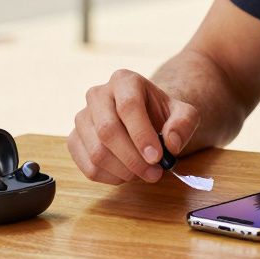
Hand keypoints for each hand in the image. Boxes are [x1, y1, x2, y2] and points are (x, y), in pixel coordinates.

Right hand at [67, 69, 199, 184]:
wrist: (145, 117)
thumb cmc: (162, 114)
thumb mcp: (184, 113)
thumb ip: (184, 124)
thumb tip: (171, 143)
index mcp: (124, 80)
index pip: (128, 106)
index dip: (142, 134)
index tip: (157, 157)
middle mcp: (98, 94)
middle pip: (108, 130)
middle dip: (133, 158)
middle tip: (154, 173)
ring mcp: (82, 117)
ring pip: (97, 152)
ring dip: (124, 171)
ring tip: (144, 173)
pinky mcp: (75, 139)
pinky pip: (88, 166)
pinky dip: (110, 178)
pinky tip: (127, 174)